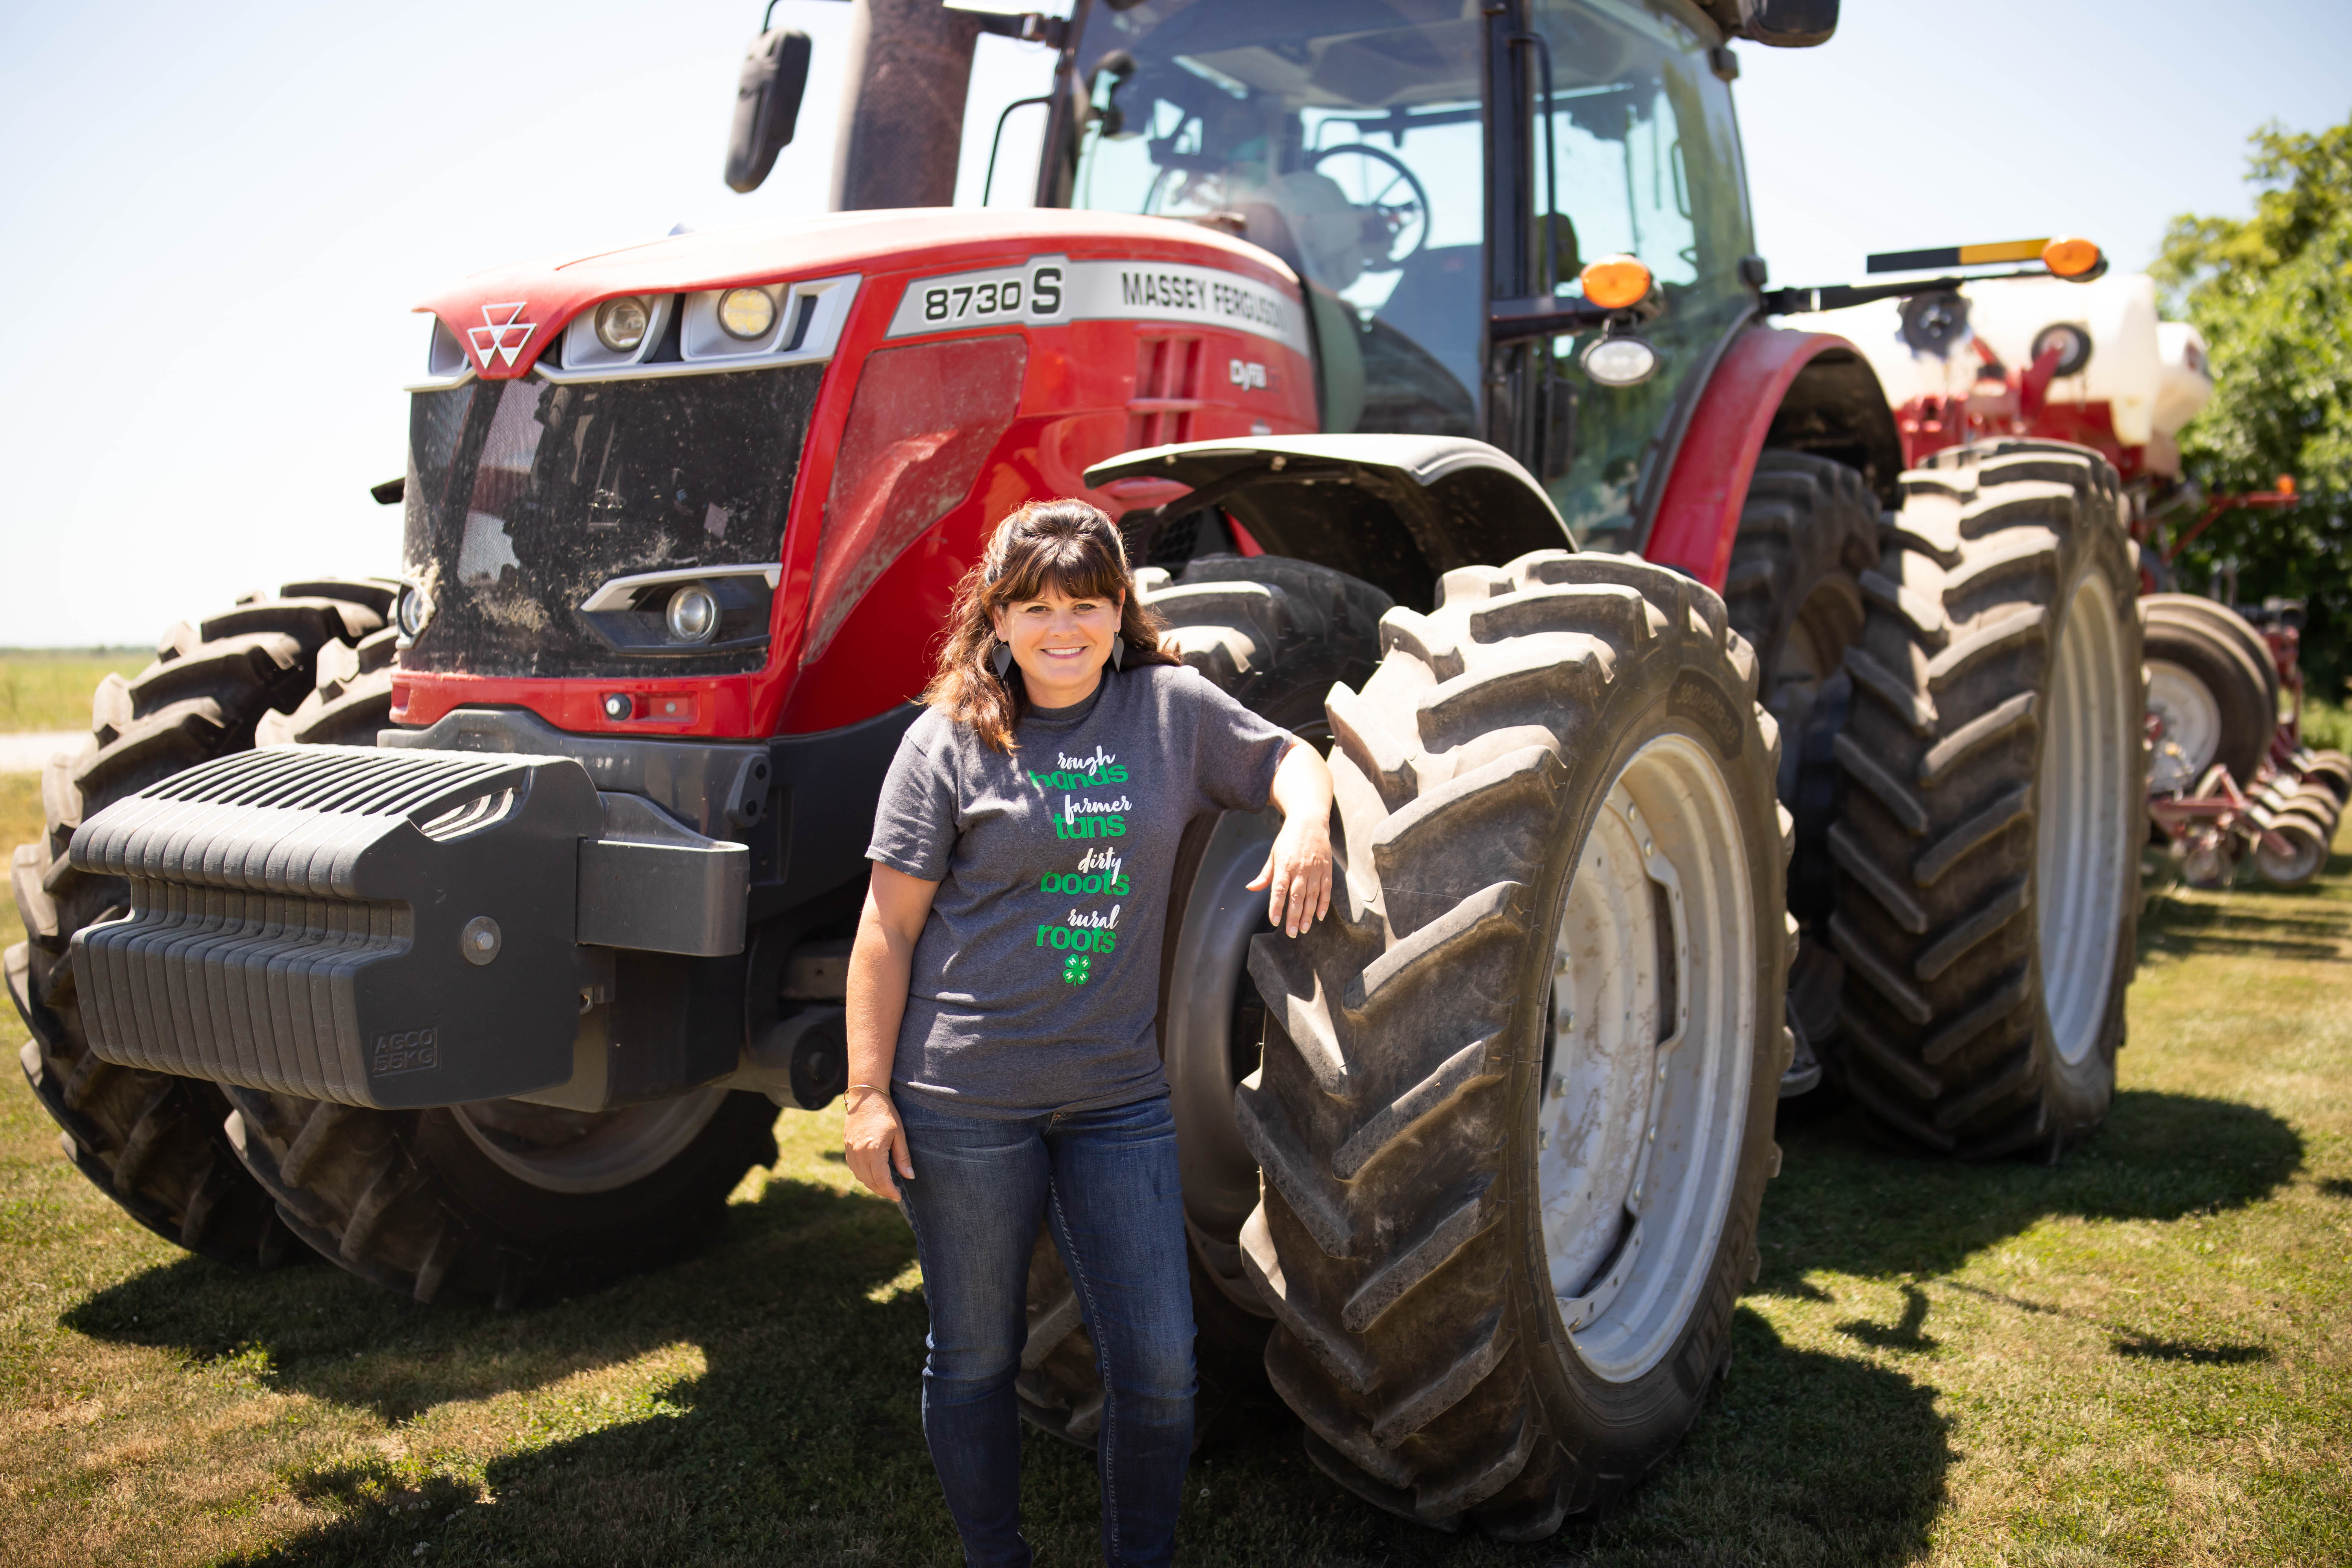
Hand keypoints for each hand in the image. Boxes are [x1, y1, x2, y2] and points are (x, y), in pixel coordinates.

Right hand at [844, 1088, 913, 1200]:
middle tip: (893, 1193)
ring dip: (872, 1184)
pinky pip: (854, 1168)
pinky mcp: (846, 1146)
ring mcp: (850, 1150)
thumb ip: (903, 1157)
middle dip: (882, 1191)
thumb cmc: (885, 1113)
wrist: (866, 1096)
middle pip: (869, 1182)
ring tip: (884, 1186)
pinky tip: (872, 1174)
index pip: (881, 1180)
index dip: (890, 1191)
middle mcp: (859, 1153)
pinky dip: (863, 1175)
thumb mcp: (899, 1134)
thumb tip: (909, 1176)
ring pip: (860, 1177)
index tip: (898, 1196)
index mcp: (873, 1151)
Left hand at [1248, 816, 1333, 936]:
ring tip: (1303, 929)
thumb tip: (1250, 888)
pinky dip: (1323, 904)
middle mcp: (1300, 868)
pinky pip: (1326, 890)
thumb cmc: (1288, 839)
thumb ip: (1265, 874)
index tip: (1275, 921)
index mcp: (1284, 865)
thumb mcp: (1273, 854)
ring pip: (1312, 896)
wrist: (1309, 821)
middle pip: (1296, 896)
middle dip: (1293, 916)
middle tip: (1291, 933)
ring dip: (1307, 914)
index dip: (1277, 906)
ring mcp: (1315, 869)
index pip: (1279, 890)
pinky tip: (1319, 916)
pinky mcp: (1327, 869)